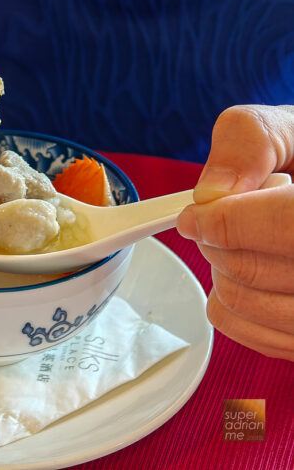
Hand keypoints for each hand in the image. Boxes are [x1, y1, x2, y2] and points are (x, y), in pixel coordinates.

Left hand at [176, 105, 293, 360]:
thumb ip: (252, 143)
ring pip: (247, 306)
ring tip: (247, 243)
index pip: (283, 227)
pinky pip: (255, 336)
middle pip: (253, 269)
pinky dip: (233, 306)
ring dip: (223, 271)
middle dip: (217, 240)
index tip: (195, 214)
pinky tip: (252, 277)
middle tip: (222, 219)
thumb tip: (211, 192)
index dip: (223, 221)